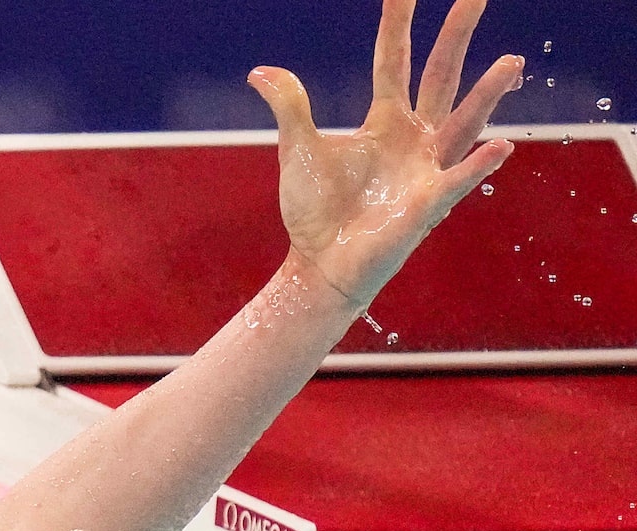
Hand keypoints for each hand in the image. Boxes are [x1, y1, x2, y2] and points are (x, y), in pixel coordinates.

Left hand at [250, 0, 522, 308]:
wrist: (321, 265)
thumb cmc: (317, 211)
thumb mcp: (299, 151)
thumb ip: (291, 108)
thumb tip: (261, 71)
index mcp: (385, 121)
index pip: (393, 60)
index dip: (398, 24)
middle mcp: (415, 137)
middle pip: (440, 75)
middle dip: (457, 36)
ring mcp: (426, 169)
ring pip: (464, 122)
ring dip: (487, 94)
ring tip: (511, 62)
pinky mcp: (427, 204)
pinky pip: (458, 181)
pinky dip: (477, 166)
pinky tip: (501, 147)